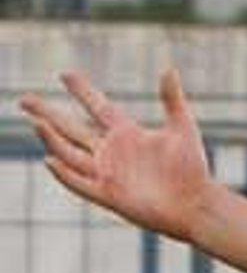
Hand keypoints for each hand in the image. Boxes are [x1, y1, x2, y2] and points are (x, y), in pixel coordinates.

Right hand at [19, 68, 212, 241]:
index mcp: (127, 134)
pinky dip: (65, 173)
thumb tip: (169, 68)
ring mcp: (108, 173)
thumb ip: (172, 100)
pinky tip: (50, 159)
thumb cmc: (192, 169)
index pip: (97, 107)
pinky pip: (80, 183)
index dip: (82, 90)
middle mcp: (112, 152)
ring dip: (52, 139)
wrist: (196, 203)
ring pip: (70, 153)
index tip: (65, 73)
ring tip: (36, 121)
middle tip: (24, 98)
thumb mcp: (182, 128)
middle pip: (72, 128)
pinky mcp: (109, 194)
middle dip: (48, 113)